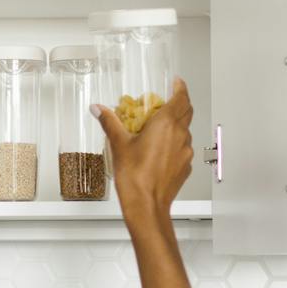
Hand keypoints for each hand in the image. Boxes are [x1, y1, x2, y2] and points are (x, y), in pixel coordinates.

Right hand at [94, 78, 194, 222]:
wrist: (147, 205)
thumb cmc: (136, 177)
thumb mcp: (119, 144)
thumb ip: (110, 122)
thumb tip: (99, 109)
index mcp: (166, 124)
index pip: (181, 97)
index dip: (180, 87)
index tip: (176, 82)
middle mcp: (180, 136)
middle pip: (187, 112)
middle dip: (179, 102)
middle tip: (167, 100)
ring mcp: (185, 152)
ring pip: (185, 131)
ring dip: (176, 124)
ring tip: (159, 126)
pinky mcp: (185, 166)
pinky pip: (183, 148)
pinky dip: (175, 143)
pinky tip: (160, 149)